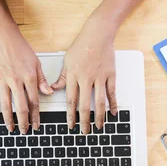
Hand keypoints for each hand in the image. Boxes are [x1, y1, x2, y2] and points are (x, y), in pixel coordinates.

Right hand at [0, 28, 52, 133]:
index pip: (34, 102)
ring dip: (9, 119)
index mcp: (29, 77)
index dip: (35, 116)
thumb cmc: (20, 48)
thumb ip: (42, 80)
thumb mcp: (36, 63)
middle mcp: (16, 80)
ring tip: (11, 128)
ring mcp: (3, 80)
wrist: (3, 37)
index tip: (35, 125)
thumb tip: (49, 93)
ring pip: (6, 105)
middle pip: (21, 107)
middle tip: (24, 131)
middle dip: (23, 121)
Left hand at [51, 17, 117, 133]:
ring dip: (98, 117)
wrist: (98, 33)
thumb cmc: (82, 45)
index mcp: (73, 76)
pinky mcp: (110, 74)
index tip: (70, 125)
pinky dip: (112, 104)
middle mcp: (86, 78)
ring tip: (98, 127)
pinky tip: (112, 113)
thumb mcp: (67, 61)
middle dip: (84, 121)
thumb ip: (62, 78)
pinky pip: (111, 93)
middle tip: (84, 132)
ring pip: (99, 102)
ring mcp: (99, 77)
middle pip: (84, 105)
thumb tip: (53, 89)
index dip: (70, 115)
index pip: (71, 101)